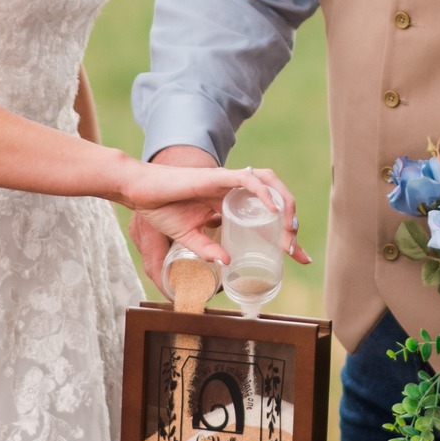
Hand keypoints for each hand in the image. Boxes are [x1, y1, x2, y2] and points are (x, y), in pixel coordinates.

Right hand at [126, 146, 309, 282]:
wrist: (140, 192)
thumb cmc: (162, 208)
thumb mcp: (188, 237)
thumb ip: (207, 249)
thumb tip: (227, 263)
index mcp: (230, 203)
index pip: (268, 216)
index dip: (286, 235)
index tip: (299, 257)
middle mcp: (234, 189)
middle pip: (275, 199)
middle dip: (291, 223)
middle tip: (294, 250)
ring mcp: (227, 181)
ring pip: (268, 183)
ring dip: (284, 204)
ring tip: (290, 229)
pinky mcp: (217, 177)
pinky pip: (247, 179)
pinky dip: (263, 192)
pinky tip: (272, 208)